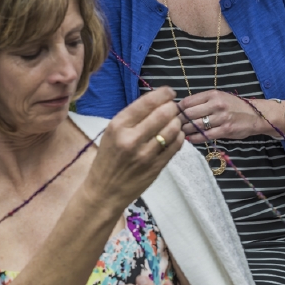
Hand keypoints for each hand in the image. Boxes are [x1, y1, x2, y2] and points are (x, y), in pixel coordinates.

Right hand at [86, 87, 183, 208]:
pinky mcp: (157, 166)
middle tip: (173, 109)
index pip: (146, 102)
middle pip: (163, 113)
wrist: (104, 191)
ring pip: (173, 128)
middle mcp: (131, 138)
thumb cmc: (108, 160)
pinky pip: (176, 145)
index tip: (170, 92)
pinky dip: (179, 137)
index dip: (163, 94)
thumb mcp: (112, 134)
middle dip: (172, 108)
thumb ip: (132, 119)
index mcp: (117, 126)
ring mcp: (145, 154)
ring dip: (177, 122)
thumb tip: (158, 102)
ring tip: (174, 123)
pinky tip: (175, 136)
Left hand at [178, 90, 273, 142]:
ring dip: (185, 131)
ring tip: (180, 133)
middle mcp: (216, 105)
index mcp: (212, 94)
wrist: (255, 115)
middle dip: (178, 121)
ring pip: (195, 125)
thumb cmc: (234, 106)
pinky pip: (205, 136)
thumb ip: (202, 101)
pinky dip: (194, 138)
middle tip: (172, 126)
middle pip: (188, 114)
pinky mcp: (225, 130)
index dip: (176, 109)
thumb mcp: (219, 97)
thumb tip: (181, 108)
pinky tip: (189, 139)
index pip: (187, 101)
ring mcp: (221, 118)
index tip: (171, 114)